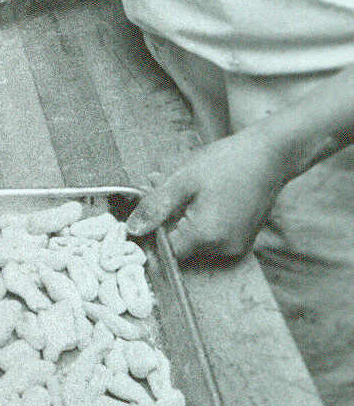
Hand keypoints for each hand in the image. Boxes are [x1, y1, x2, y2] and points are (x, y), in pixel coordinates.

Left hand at [125, 126, 292, 262]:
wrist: (272, 154)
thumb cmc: (229, 162)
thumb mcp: (183, 179)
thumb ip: (156, 206)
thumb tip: (133, 230)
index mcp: (207, 236)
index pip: (167, 251)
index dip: (154, 230)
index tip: (150, 207)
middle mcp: (224, 249)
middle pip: (181, 244)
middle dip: (167, 218)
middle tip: (160, 185)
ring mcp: (237, 246)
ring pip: (196, 239)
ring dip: (183, 216)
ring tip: (183, 186)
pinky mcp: (243, 239)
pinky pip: (213, 235)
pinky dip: (201, 218)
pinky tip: (200, 194)